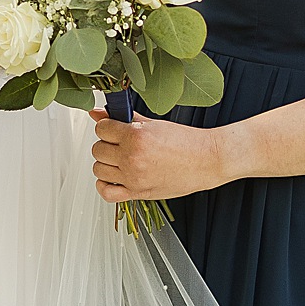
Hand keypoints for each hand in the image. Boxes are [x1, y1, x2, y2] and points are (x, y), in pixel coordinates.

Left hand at [90, 109, 232, 201]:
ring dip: (106, 163)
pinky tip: (113, 176)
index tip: (114, 128)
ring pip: (98, 169)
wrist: (207, 160)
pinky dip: (104, 185)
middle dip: (107, 144)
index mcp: (136, 137)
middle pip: (98, 149)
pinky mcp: (138, 193)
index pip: (101, 129)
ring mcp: (133, 177)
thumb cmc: (185, 142)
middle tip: (120, 143)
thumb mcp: (153, 124)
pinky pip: (106, 192)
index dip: (107, 127)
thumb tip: (97, 113)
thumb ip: (123, 118)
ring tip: (120, 158)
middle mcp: (132, 158)